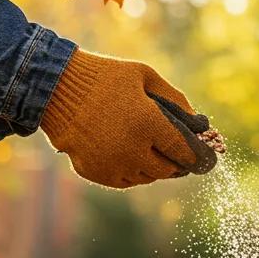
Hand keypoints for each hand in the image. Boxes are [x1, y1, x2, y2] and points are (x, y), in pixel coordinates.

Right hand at [41, 50, 217, 189]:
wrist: (56, 88)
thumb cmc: (105, 77)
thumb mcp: (144, 76)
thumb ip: (175, 99)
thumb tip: (199, 123)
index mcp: (148, 124)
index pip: (183, 151)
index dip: (196, 156)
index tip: (202, 158)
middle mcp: (131, 150)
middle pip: (166, 170)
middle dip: (175, 163)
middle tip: (178, 157)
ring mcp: (112, 165)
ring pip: (146, 178)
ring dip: (153, 168)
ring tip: (152, 152)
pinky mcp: (95, 173)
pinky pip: (123, 181)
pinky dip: (131, 172)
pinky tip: (131, 156)